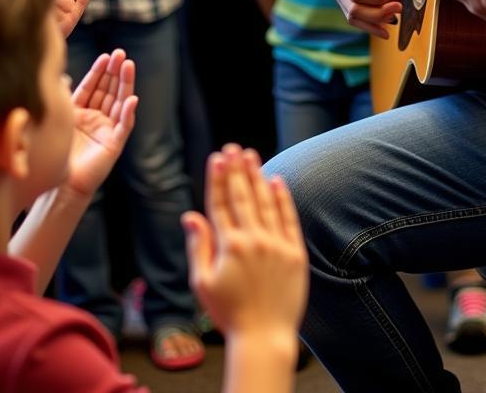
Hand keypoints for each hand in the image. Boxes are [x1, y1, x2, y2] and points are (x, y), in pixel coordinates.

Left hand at [64, 50, 137, 198]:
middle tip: (121, 54)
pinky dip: (128, 112)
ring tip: (129, 66)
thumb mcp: (59, 121)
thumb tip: (61, 77)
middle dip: (115, 72)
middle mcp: (97, 118)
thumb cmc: (57, 155)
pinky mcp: (114, 143)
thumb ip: (62, 99)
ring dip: (125, 84)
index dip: (99, 71)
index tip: (106, 56)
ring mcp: (107, 130)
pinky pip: (124, 125)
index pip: (93, 87)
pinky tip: (132, 99)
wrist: (60, 185)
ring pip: (119, 101)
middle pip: (109, 90)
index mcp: (83, 112)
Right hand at [182, 146, 307, 341]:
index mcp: (228, 246)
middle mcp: (253, 240)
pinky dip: (283, 198)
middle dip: (236, 169)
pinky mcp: (294, 252)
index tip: (217, 156)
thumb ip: (198, 245)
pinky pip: (288, 218)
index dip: (217, 178)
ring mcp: (276, 244)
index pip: (220, 203)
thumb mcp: (203, 283)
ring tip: (251, 156)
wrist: (264, 337)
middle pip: (243, 196)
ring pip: (265, 202)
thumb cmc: (229, 313)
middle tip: (233, 147)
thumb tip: (190, 215)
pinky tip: (277, 180)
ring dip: (257, 176)